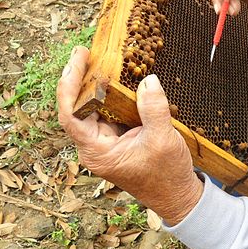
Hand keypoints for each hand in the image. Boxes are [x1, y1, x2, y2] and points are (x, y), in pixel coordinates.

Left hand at [57, 47, 202, 225]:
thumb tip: (148, 80)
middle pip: (77, 107)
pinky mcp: (117, 138)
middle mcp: (95, 146)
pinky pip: (109, 112)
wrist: (179, 196)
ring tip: (100, 59)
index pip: (69, 114)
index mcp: (96, 151)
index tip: (77, 60)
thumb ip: (153, 109)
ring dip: (96, 85)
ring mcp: (105, 142)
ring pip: (93, 108)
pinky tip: (119, 78)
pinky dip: (112, 94)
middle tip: (86, 52)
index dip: (68, 85)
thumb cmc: (167, 176)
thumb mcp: (162, 139)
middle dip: (81, 79)